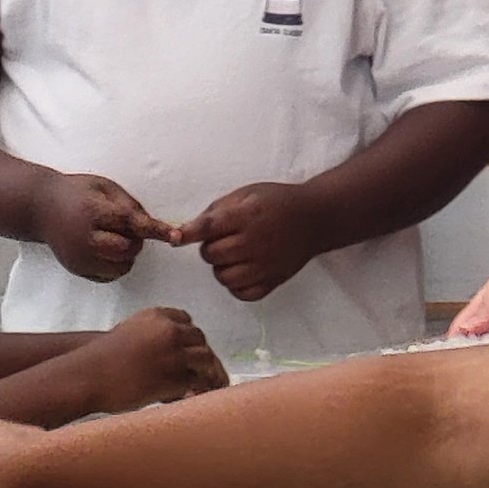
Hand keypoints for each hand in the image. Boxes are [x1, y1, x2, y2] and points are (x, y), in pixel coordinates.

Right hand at [33, 172, 170, 283]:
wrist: (40, 208)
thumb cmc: (76, 193)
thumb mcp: (104, 187)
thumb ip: (129, 205)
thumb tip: (153, 226)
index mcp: (93, 212)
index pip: (132, 223)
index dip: (156, 230)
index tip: (174, 236)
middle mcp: (85, 239)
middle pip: (128, 249)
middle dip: (135, 240)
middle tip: (126, 228)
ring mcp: (80, 258)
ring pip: (122, 267)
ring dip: (127, 255)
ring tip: (114, 238)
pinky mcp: (78, 269)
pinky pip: (109, 275)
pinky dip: (115, 265)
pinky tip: (105, 249)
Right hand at [65, 309, 228, 410]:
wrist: (89, 376)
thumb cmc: (101, 359)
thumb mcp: (127, 333)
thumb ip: (150, 334)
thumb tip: (167, 350)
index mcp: (157, 316)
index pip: (186, 320)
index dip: (189, 336)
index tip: (188, 348)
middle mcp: (169, 331)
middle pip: (199, 339)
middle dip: (200, 354)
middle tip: (201, 370)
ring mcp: (174, 354)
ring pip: (205, 359)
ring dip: (206, 372)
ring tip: (201, 384)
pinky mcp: (175, 377)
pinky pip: (198, 382)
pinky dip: (199, 389)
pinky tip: (192, 395)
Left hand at [177, 183, 327, 304]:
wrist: (314, 218)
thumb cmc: (276, 203)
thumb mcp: (246, 194)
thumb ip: (217, 211)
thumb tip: (188, 230)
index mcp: (246, 216)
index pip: (209, 228)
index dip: (188, 233)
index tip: (174, 238)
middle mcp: (254, 242)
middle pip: (211, 255)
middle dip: (211, 248)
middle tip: (225, 239)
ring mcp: (264, 265)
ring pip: (222, 277)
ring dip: (222, 267)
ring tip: (235, 255)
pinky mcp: (272, 281)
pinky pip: (241, 293)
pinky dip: (236, 285)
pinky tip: (243, 270)